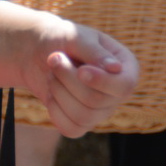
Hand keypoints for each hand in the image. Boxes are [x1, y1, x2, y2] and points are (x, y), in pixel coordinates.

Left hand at [18, 18, 139, 136]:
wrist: (39, 51)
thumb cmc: (63, 38)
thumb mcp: (78, 37)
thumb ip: (96, 52)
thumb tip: (116, 69)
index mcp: (126, 67)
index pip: (124, 86)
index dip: (102, 82)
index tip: (80, 70)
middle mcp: (117, 92)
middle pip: (97, 101)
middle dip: (69, 80)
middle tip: (54, 58)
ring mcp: (101, 110)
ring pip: (83, 116)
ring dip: (59, 92)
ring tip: (52, 74)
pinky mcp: (82, 123)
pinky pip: (71, 128)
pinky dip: (55, 111)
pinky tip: (51, 93)